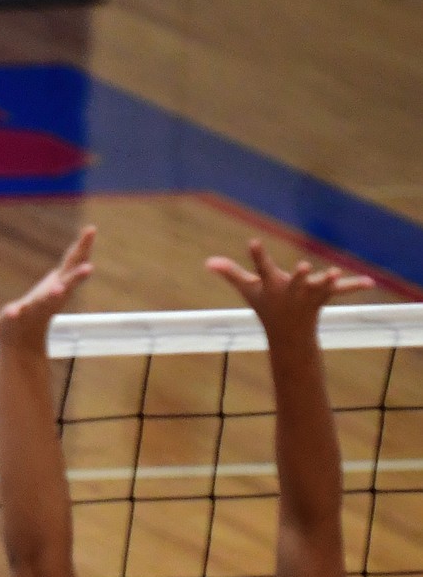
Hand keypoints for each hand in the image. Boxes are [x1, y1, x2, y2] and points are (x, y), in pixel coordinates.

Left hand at [0, 226, 95, 350]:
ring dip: (52, 296)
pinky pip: (16, 315)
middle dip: (77, 277)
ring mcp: (35, 309)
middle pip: (67, 285)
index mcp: (61, 285)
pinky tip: (14, 311)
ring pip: (45, 302)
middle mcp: (52, 297)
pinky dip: (15, 313)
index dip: (83, 246)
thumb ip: (72, 263)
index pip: (74, 263)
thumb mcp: (59, 281)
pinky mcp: (16, 318)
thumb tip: (90, 234)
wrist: (21, 341)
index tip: (91, 229)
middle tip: (89, 268)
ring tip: (58, 289)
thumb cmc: (42, 305)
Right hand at [206, 240, 373, 338]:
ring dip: (326, 281)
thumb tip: (208, 262)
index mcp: (270, 286)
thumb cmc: (266, 308)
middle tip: (303, 267)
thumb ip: (230, 273)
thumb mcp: (247, 290)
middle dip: (299, 276)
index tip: (253, 241)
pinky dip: (353, 286)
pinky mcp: (323, 297)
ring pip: (318, 287)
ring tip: (333, 274)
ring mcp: (308, 295)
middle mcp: (290, 291)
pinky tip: (369, 282)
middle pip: (295, 282)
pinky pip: (340, 291)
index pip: (261, 267)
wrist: (288, 335)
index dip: (257, 254)